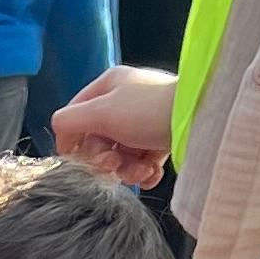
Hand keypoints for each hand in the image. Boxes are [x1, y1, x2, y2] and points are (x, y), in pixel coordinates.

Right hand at [52, 64, 177, 189]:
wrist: (201, 120)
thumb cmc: (149, 110)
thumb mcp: (102, 111)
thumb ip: (70, 121)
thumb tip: (58, 132)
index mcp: (109, 86)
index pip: (75, 116)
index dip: (74, 142)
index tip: (80, 161)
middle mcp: (125, 101)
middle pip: (98, 140)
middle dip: (105, 159)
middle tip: (115, 165)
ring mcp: (144, 122)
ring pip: (120, 155)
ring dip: (126, 169)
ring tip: (142, 170)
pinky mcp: (162, 140)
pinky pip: (142, 162)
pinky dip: (144, 172)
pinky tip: (153, 172)